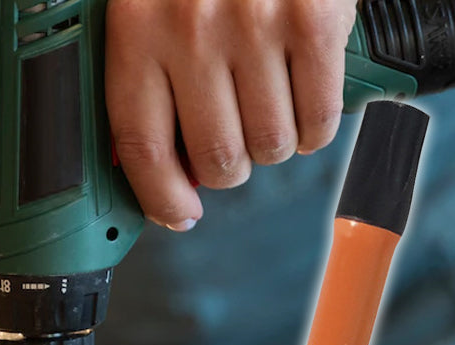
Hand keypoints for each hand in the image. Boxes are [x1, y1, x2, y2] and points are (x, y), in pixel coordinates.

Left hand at [106, 0, 356, 229]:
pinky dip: (313, 129)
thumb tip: (166, 167)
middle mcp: (192, 29)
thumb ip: (150, 80)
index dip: (162, 198)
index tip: (179, 214)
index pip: (143, 146)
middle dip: (229, 167)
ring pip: (268, 148)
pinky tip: (303, 100)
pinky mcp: (315, 22)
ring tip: (269, 108)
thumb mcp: (152, 6)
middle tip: (234, 142)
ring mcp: (256, 25)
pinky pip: (316, 122)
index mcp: (138, 27)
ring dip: (271, 145)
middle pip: (216, 159)